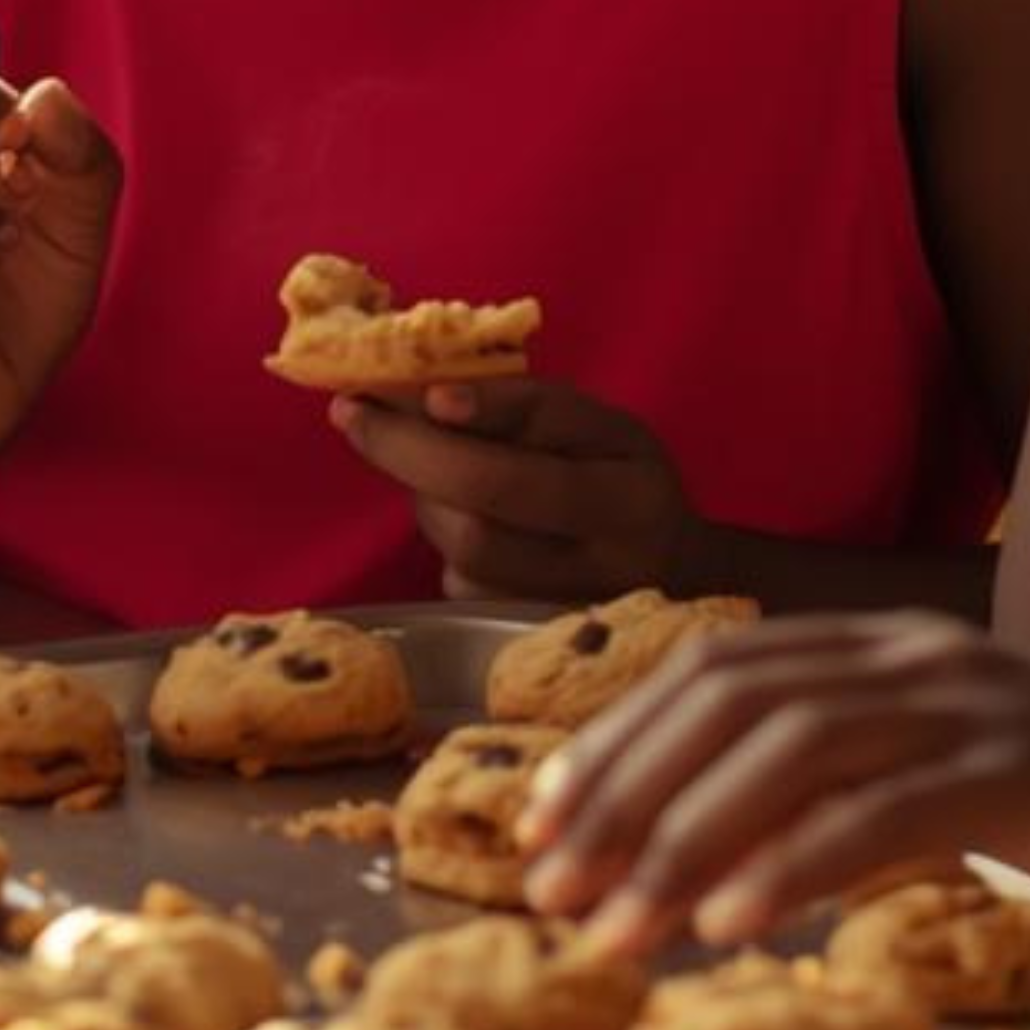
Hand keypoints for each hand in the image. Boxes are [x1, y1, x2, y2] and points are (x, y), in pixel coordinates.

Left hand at [332, 375, 702, 599]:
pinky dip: (447, 539)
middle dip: (407, 457)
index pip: (537, 465)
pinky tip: (466, 513)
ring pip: (461, 554)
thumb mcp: (599, 427)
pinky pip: (462, 582)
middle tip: (352, 412)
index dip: (475, 427)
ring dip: (427, 497)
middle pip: (480, 521)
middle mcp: (601, 570)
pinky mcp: (528, 638)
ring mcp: (561, 615)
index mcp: (629, 500)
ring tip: (437, 462)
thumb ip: (528, 408)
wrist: (676, 571)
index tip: (417, 391)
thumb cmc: (621, 477)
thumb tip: (426, 397)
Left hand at [518, 610, 1029, 960]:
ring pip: (791, 753)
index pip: (717, 667)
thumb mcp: (959, 777)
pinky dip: (798, 863)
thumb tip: (729, 847)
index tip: (541, 815)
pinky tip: (734, 921)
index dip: (616, 735)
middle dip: (621, 789)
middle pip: (730, 700)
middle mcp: (920, 656)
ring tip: (616, 925)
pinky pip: (888, 812)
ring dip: (684, 839)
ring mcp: (977, 705)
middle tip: (548, 881)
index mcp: (893, 646)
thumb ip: (856, 785)